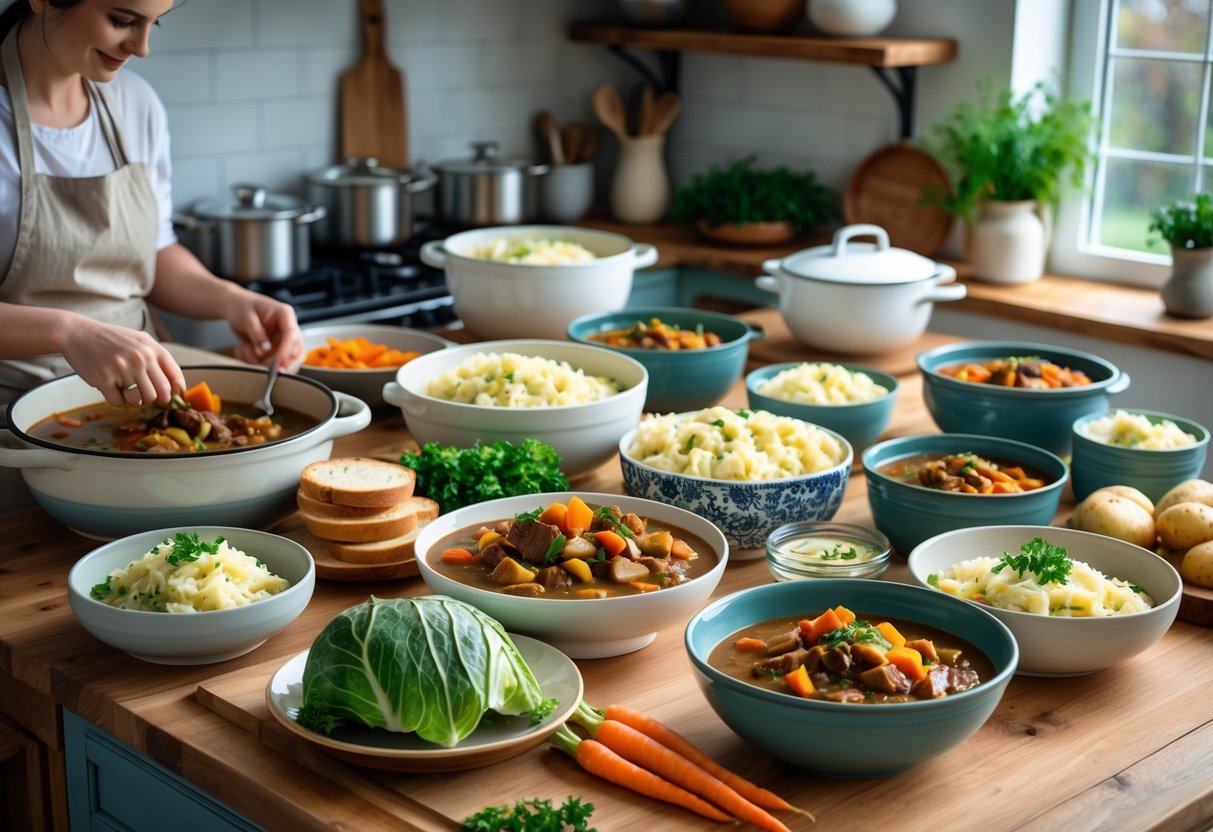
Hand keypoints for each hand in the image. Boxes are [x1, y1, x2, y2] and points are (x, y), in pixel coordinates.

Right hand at [59, 319, 185, 407]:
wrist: (77, 333)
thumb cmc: (111, 340)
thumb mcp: (140, 341)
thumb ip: (158, 359)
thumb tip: (176, 387)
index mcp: (152, 348)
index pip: (174, 377)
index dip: (177, 392)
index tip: (174, 399)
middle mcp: (140, 358)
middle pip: (161, 393)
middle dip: (156, 399)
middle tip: (146, 396)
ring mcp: (122, 369)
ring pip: (141, 400)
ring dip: (135, 400)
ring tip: (126, 390)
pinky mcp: (104, 379)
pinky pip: (119, 402)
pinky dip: (117, 401)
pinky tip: (112, 389)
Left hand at [225, 293, 304, 371]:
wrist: (234, 305)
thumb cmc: (241, 305)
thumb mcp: (247, 317)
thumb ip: (256, 334)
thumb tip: (265, 350)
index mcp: (285, 315)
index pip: (292, 335)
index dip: (286, 351)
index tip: (276, 363)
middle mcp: (287, 328)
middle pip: (295, 352)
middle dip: (278, 363)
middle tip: (259, 363)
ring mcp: (282, 340)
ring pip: (284, 361)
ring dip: (263, 363)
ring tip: (244, 351)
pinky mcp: (274, 349)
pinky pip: (270, 363)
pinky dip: (255, 362)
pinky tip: (243, 351)